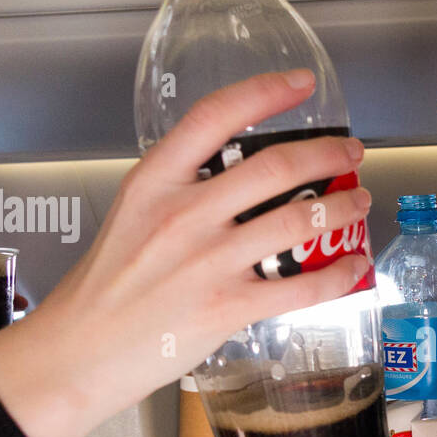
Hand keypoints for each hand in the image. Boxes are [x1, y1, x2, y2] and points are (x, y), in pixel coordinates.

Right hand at [0, 70, 371, 436]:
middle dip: (326, 154)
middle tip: (350, 153)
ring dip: (340, 209)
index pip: (213, 117)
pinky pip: (300, 287)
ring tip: (359, 204)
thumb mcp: (130, 217)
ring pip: (296, 222)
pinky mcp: (226, 307)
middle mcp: (184, 214)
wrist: (78, 351)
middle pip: (273, 166)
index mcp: (154, 182)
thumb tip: (238, 187)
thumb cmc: (103, 289)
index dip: (264, 93)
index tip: (300, 84)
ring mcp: (208, 261)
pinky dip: (338, 275)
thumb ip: (179, 195)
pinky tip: (355, 267)